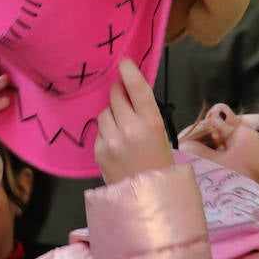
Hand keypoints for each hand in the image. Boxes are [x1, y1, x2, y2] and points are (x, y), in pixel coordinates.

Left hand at [94, 60, 171, 184]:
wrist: (149, 197)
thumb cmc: (160, 163)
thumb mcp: (161, 134)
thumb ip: (144, 112)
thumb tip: (127, 89)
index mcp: (151, 122)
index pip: (136, 88)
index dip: (129, 72)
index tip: (123, 62)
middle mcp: (129, 128)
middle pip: (115, 96)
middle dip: (119, 95)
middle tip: (126, 104)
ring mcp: (111, 140)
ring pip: (104, 112)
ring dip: (112, 115)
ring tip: (124, 132)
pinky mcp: (98, 150)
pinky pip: (99, 130)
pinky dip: (106, 133)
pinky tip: (117, 146)